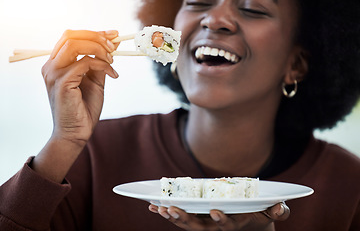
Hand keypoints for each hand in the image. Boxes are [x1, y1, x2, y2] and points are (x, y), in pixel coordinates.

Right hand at [42, 29, 118, 147]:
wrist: (77, 133)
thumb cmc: (84, 109)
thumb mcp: (95, 82)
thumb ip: (99, 63)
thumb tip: (111, 45)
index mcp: (57, 64)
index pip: (71, 37)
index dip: (93, 33)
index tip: (113, 35)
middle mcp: (51, 66)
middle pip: (70, 35)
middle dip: (96, 37)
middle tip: (114, 46)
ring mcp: (54, 73)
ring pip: (75, 45)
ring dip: (98, 48)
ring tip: (112, 60)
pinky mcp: (62, 82)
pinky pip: (85, 63)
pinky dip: (102, 65)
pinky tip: (112, 74)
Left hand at [149, 203, 289, 230]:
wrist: (251, 224)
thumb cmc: (260, 215)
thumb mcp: (272, 213)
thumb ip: (279, 211)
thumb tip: (280, 208)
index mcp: (235, 223)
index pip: (227, 225)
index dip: (221, 221)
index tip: (215, 212)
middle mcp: (217, 227)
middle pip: (199, 227)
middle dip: (185, 220)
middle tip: (172, 210)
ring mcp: (205, 224)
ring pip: (187, 224)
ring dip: (172, 217)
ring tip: (158, 208)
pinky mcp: (198, 218)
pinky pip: (181, 218)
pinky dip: (167, 213)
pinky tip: (153, 206)